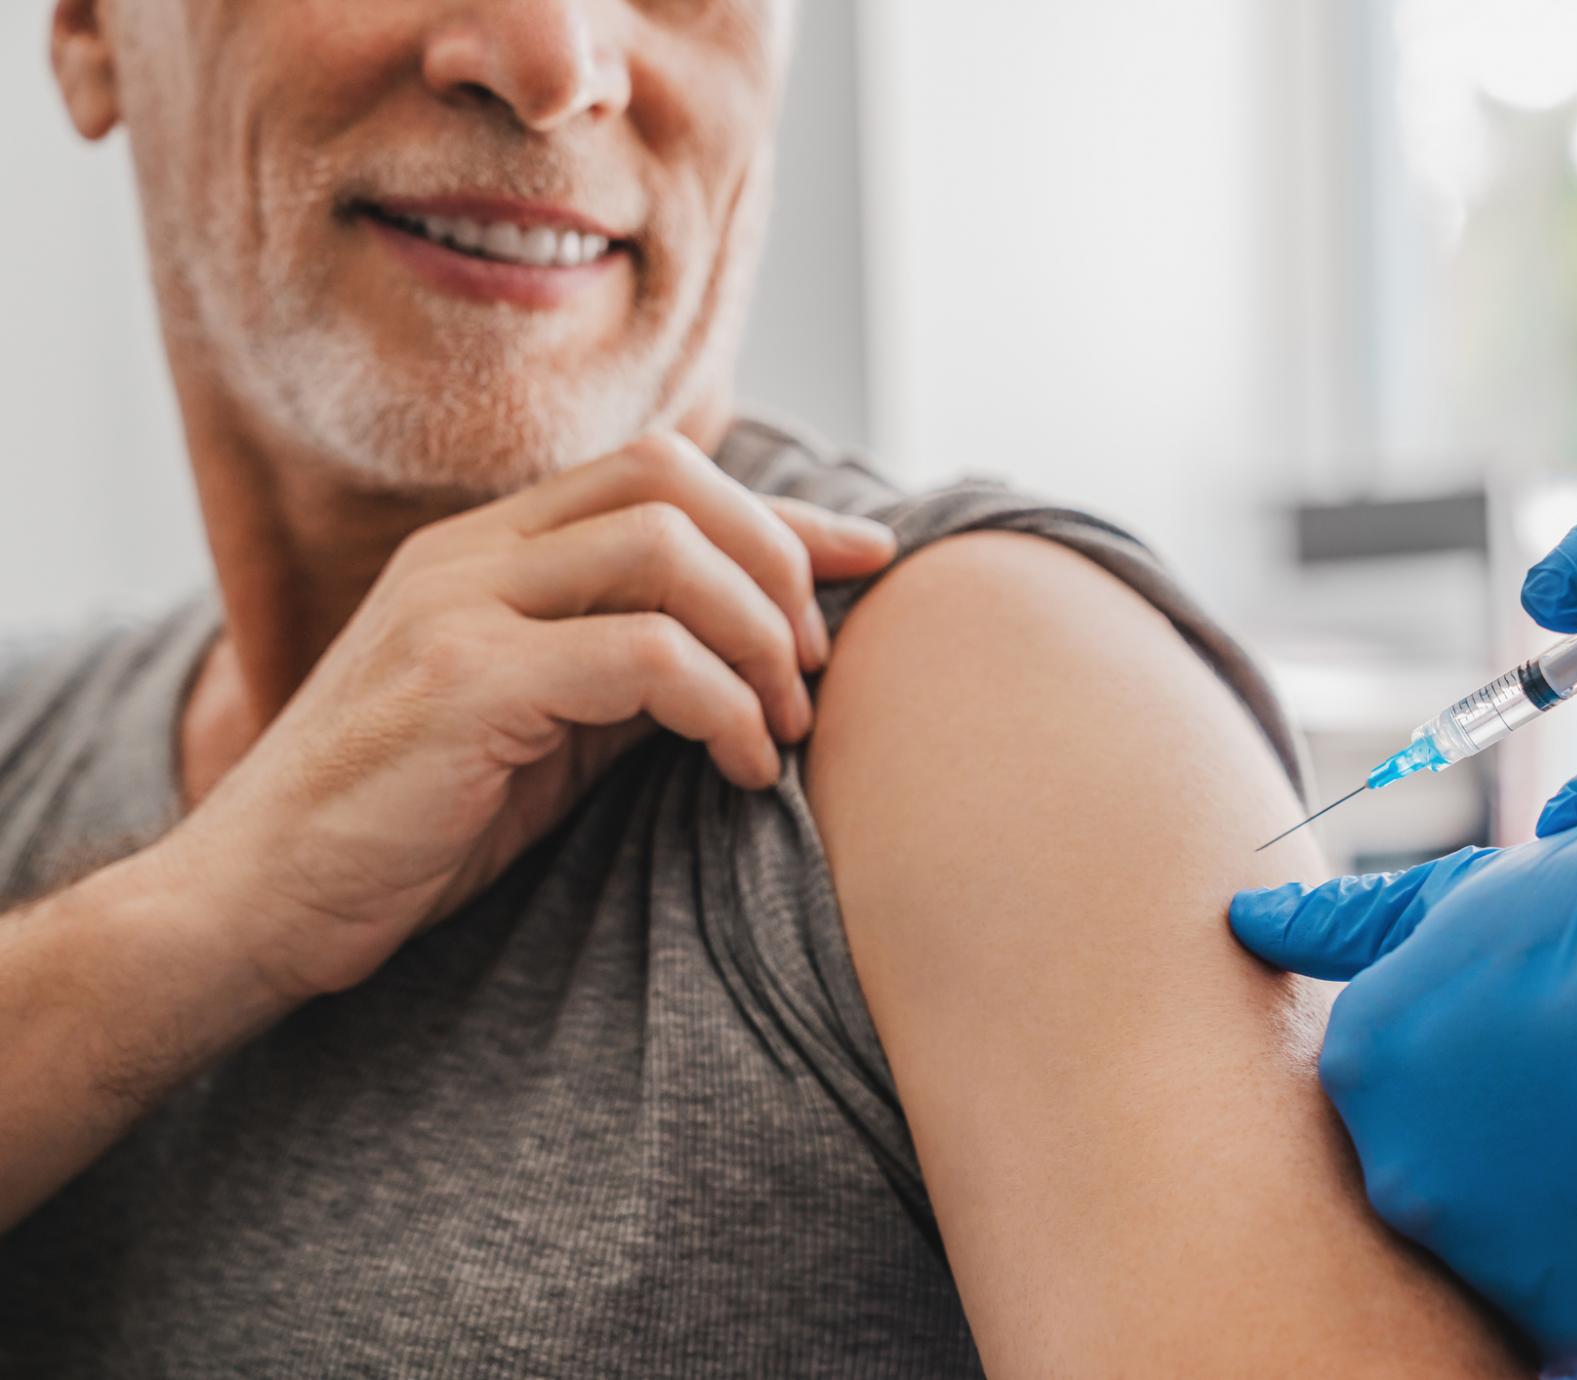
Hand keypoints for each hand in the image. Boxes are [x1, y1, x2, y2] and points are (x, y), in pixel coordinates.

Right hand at [168, 433, 896, 1000]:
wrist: (255, 902)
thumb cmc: (408, 824)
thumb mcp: (541, 726)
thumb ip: (627, 668)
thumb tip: (759, 649)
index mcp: (489, 549)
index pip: (662, 476)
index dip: (781, 513)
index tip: (868, 557)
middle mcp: (472, 553)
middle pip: (673, 479)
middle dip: (777, 562)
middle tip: (813, 670)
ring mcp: (460, 606)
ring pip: (667, 549)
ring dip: (760, 636)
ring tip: (785, 728)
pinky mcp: (463, 683)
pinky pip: (646, 655)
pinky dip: (725, 706)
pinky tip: (744, 769)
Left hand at [1229, 715, 1576, 1376]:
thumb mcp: (1465, 901)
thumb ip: (1343, 926)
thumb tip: (1249, 916)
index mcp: (1359, 1066)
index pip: (1392, 1107)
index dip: (1476, 1086)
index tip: (1540, 1064)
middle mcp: (1395, 1168)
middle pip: (1439, 1186)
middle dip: (1504, 1158)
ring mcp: (1480, 1249)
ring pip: (1505, 1257)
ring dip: (1561, 1222)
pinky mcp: (1576, 1317)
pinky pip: (1576, 1321)